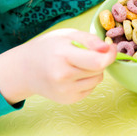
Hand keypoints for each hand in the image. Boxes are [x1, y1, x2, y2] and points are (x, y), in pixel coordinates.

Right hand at [0, 29, 116, 105]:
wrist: (25, 69)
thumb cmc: (48, 47)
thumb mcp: (67, 34)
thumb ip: (90, 39)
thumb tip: (108, 48)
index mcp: (62, 56)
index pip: (97, 62)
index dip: (109, 55)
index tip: (110, 47)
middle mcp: (63, 76)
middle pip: (98, 70)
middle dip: (99, 59)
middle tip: (86, 52)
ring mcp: (65, 91)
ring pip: (97, 80)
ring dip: (94, 71)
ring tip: (77, 63)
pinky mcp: (67, 100)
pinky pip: (90, 89)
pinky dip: (87, 80)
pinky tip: (74, 74)